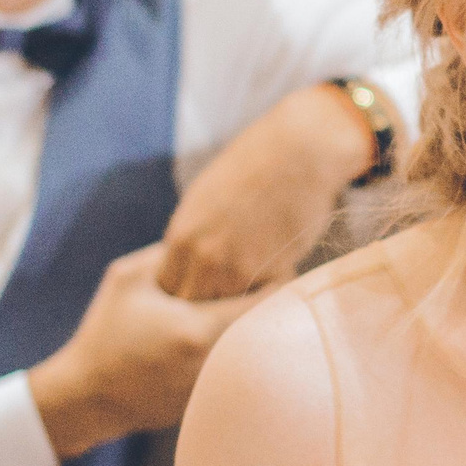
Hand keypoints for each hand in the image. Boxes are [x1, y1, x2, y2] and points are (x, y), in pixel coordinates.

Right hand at [27, 245, 265, 456]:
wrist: (87, 397)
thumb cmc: (104, 333)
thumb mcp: (127, 279)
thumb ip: (167, 255)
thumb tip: (206, 241)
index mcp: (199, 329)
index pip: (262, 301)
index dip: (275, 280)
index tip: (276, 265)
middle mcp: (214, 362)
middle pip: (267, 328)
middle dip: (272, 305)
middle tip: (274, 284)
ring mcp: (213, 386)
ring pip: (254, 352)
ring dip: (257, 329)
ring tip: (254, 307)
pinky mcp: (207, 400)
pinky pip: (235, 369)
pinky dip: (238, 352)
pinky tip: (230, 336)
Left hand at [159, 84, 377, 300]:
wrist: (298, 154)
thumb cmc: (253, 168)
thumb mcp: (203, 199)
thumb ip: (191, 237)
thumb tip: (185, 265)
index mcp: (181, 237)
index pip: (166, 288)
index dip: (181, 292)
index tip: (196, 290)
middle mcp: (203, 258)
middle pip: (191, 305)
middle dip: (203, 306)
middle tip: (221, 298)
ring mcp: (236, 269)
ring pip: (224, 311)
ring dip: (234, 306)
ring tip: (247, 290)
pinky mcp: (270, 274)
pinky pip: (259, 301)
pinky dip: (263, 296)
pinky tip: (272, 277)